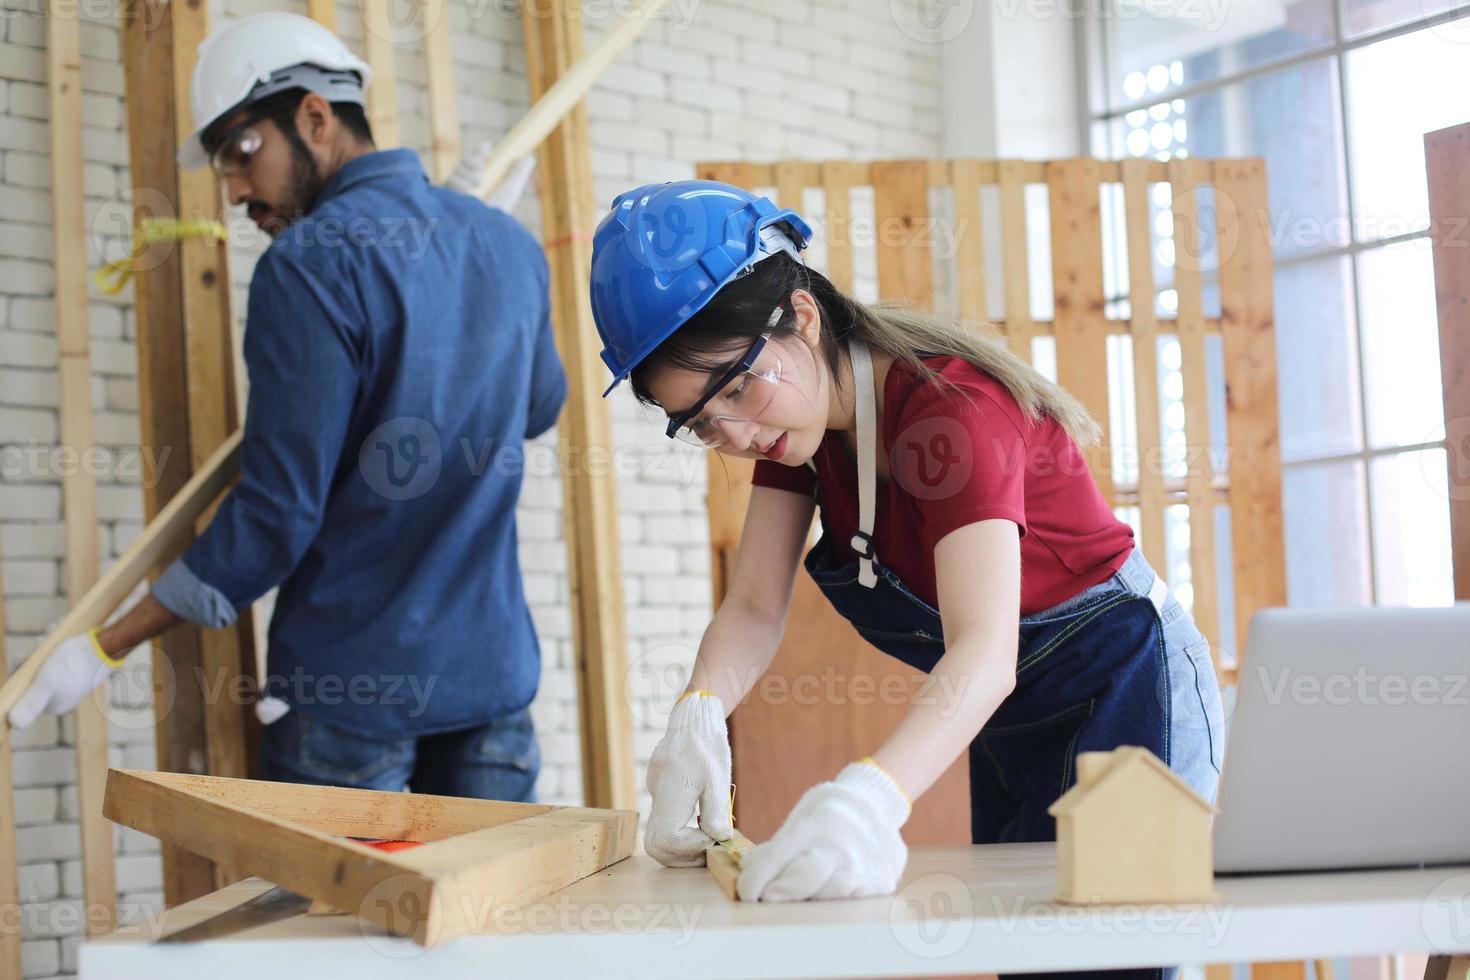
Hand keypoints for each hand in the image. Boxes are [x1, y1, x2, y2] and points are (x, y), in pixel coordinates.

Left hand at [8, 630, 120, 729]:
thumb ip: (31, 702)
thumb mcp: (46, 683)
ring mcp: (73, 683)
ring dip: (46, 648)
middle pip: (36, 676)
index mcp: (55, 706)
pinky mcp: (82, 669)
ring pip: (48, 664)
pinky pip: (63, 658)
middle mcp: (63, 697)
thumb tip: (15, 723)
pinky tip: (60, 636)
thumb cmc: (75, 664)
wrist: (106, 646)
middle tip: (40, 643)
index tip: (22, 656)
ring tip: (51, 636)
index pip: (26, 691)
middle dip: (35, 658)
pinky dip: (58, 646)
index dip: (21, 674)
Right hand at [444, 140, 536, 211]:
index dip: (480, 153)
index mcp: (477, 187)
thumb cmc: (497, 217)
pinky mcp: (441, 201)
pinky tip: (467, 193)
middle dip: (474, 160)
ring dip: (469, 174)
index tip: (488, 146)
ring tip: (477, 185)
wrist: (482, 233)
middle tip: (482, 166)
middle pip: (464, 164)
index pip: (475, 162)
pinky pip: (449, 182)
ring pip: (457, 171)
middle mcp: (462, 191)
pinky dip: (461, 184)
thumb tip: (529, 157)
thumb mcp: (509, 193)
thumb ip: (518, 175)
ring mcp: (451, 196)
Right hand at [644, 691, 732, 866]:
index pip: (666, 839)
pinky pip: (662, 820)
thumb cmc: (708, 745)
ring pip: (656, 835)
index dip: (688, 849)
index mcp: (671, 793)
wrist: (693, 718)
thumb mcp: (719, 778)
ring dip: (680, 845)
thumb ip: (717, 811)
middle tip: (707, 849)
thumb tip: (719, 838)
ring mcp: (655, 792)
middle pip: (655, 845)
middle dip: (681, 855)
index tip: (710, 839)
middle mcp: (657, 795)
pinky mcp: (658, 790)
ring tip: (706, 838)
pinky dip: (679, 831)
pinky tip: (699, 821)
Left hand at [737, 759, 910, 901]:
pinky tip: (831, 887)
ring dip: (810, 896)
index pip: (779, 855)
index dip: (757, 878)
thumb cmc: (828, 815)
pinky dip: (835, 898)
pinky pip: (851, 900)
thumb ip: (776, 847)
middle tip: (767, 897)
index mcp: (815, 823)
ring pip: (829, 895)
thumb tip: (747, 870)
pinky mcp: (881, 882)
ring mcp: (864, 865)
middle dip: (783, 891)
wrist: (878, 805)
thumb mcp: (800, 818)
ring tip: (804, 888)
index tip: (746, 892)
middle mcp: (841, 844)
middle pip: (806, 879)